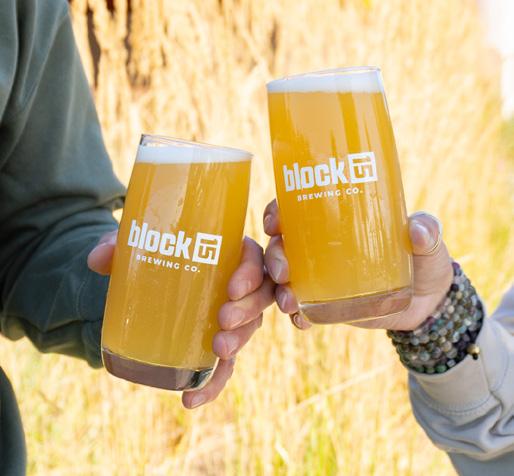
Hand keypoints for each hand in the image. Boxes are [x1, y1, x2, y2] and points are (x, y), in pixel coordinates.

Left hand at [88, 232, 273, 407]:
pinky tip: (191, 399)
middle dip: (248, 310)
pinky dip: (213, 384)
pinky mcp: (217, 345)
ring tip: (219, 350)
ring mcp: (231, 317)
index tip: (232, 287)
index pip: (252, 258)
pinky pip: (224, 366)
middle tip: (223, 319)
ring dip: (239, 341)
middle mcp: (236, 285)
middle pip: (259, 296)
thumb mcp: (136, 250)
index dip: (251, 273)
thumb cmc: (153, 260)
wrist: (145, 289)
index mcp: (226, 254)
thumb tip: (97, 258)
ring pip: (250, 328)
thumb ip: (118, 248)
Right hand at [263, 199, 452, 330]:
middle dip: (273, 257)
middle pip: (281, 246)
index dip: (276, 212)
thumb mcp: (428, 241)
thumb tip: (418, 230)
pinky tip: (302, 321)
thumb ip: (426, 231)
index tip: (275, 222)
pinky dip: (297, 315)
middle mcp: (319, 248)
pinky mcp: (326, 304)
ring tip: (289, 302)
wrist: (428, 302)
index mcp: (335, 222)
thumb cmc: (423, 260)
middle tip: (283, 271)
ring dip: (278, 289)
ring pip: (284, 279)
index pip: (295, 210)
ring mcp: (320, 277)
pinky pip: (302, 308)